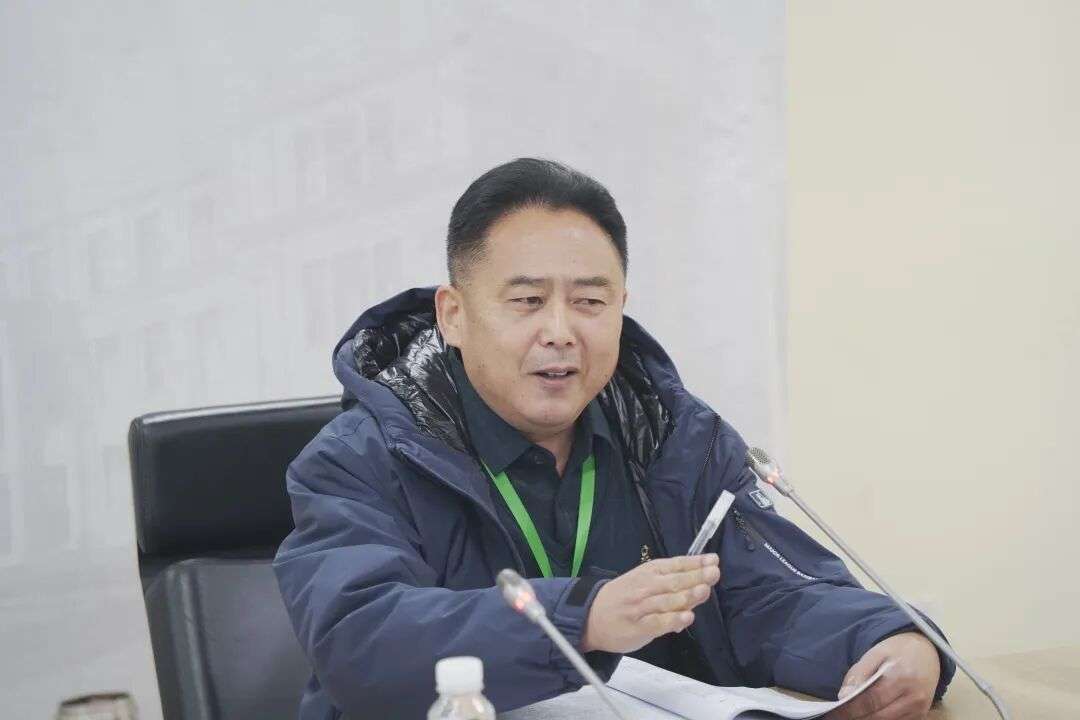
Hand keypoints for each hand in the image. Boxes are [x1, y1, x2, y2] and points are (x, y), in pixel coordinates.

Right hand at [580, 554, 719, 653]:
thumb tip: (701, 582)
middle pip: (674, 581)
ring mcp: (642, 607)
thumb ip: (670, 582)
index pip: (675, 565)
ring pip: (667, 601)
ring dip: (687, 595)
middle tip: (713, 573)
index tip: (713, 560)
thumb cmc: (623, 596)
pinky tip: (686, 617)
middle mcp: (646, 587)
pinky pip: (658, 623)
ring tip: (703, 590)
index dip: (695, 563)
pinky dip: (673, 620)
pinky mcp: (639, 627)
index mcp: (650, 572)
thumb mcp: (644, 580)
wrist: (591, 615)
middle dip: (695, 576)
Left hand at [826, 632, 940, 719]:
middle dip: (858, 716)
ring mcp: (920, 708)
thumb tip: (844, 695)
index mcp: (901, 677)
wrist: (927, 652)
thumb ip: (859, 673)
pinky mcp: (921, 714)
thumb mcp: (875, 653)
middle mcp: (914, 696)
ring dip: (869, 719)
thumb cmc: (898, 651)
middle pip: (879, 715)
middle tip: (842, 715)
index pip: (872, 700)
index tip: (837, 711)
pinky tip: (870, 713)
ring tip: (854, 714)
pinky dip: (882, 719)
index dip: (852, 709)